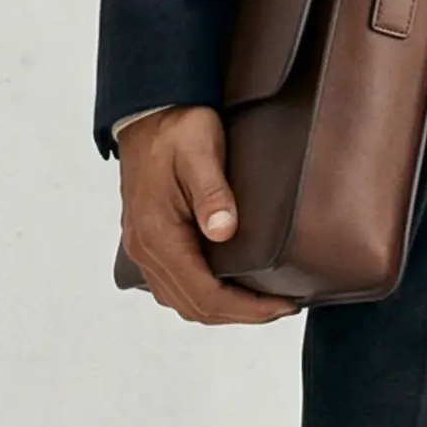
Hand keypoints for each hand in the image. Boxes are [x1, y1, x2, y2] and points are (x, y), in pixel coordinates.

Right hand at [116, 108, 299, 325]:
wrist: (147, 112)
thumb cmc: (176, 128)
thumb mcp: (199, 152)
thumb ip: (212, 193)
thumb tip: (224, 231)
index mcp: (157, 233)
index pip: (204, 293)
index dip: (247, 308)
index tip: (283, 306)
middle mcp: (145, 249)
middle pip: (194, 306)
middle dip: (241, 314)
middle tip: (283, 308)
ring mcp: (143, 248)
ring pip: (181, 301)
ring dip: (222, 310)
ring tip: (262, 304)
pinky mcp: (148, 242)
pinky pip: (173, 286)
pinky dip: (203, 297)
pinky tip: (229, 288)